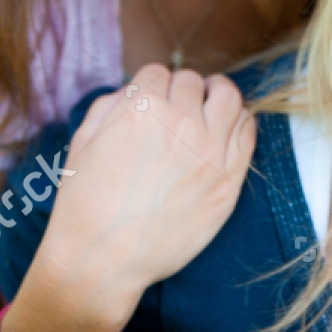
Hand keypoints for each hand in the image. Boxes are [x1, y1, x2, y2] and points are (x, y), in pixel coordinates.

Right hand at [25, 64, 256, 328]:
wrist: (103, 259)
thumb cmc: (85, 203)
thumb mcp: (83, 142)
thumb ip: (110, 106)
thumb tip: (134, 92)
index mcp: (141, 108)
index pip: (157, 72)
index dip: (151, 86)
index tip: (151, 100)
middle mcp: (180, 122)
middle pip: (192, 81)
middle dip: (180, 91)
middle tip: (176, 110)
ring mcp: (210, 151)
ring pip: (228, 97)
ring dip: (216, 96)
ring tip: (209, 108)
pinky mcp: (229, 180)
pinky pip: (248, 132)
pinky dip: (238, 123)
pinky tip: (226, 130)